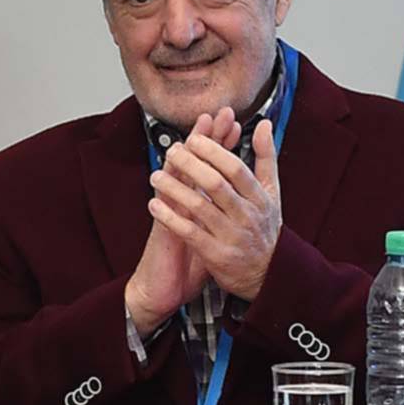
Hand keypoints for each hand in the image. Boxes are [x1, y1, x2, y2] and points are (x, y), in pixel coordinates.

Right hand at [126, 113, 226, 331]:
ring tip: (196, 130)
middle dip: (210, 139)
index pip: (214, 167)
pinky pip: (163, 204)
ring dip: (188, 153)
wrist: (163, 291)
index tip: (237, 124)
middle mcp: (186, 202)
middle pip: (197, 163)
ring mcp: (172, 212)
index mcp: (201, 203)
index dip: (224, 146)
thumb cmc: (187, 265)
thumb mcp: (214, 237)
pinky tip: (169, 168)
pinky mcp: (161, 228)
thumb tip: (241, 200)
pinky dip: (167, 187)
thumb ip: (225, 215)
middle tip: (218, 113)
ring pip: (178, 176)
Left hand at [147, 117, 282, 300]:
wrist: (267, 274)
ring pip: (200, 207)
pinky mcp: (216, 255)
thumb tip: (262, 122)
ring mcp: (231, 236)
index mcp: (259, 197)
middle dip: (190, 165)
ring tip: (156, 175)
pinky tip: (154, 205)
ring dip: (175, 189)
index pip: (235, 168)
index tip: (193, 138)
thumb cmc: (265, 227)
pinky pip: (189, 233)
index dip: (213, 151)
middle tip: (171, 152)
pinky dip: (170, 218)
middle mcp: (246, 215)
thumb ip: (266, 156)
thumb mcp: (272, 191)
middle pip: (216, 184)